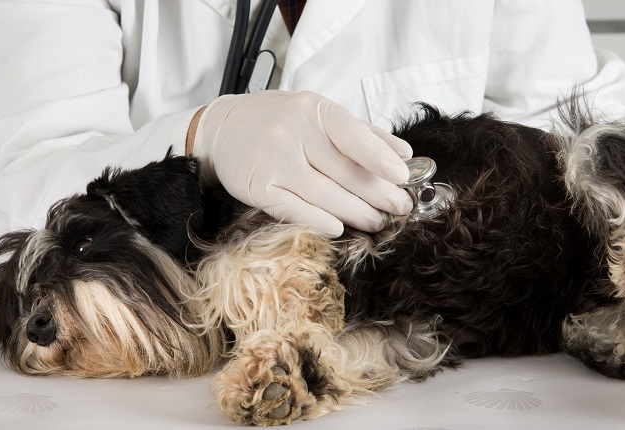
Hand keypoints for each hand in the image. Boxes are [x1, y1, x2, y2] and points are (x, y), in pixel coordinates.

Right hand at [191, 90, 412, 236]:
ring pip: (323, 194)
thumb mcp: (317, 113)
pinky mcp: (256, 187)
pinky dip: (318, 220)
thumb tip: (403, 154)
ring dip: (356, 212)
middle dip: (378, 193)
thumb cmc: (279, 121)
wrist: (221, 128)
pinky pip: (293, 209)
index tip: (404, 177)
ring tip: (378, 222)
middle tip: (399, 208)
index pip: (353, 134)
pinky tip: (338, 228)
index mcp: (313, 111)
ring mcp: (273, 161)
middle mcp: (293, 133)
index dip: (380, 157)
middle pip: (344, 170)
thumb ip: (361, 133)